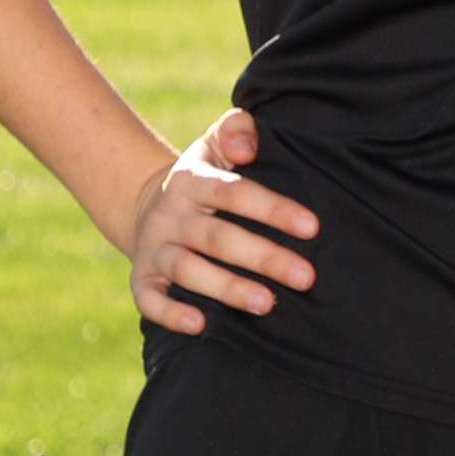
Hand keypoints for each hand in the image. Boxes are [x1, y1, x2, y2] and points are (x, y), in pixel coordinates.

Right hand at [119, 108, 322, 333]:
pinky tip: (201, 325)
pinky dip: (171, 314)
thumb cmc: (206, 174)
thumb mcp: (216, 142)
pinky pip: (150, 300)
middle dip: (263, 257)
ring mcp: (154, 248)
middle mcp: (170, 215)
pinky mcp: (142, 279)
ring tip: (267, 303)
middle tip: (305, 277)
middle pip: (217, 238)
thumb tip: (247, 148)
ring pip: (187, 270)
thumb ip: (238, 130)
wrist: (148, 203)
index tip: (311, 227)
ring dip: (227, 288)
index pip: (234, 192)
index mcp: (191, 179)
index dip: (272, 209)